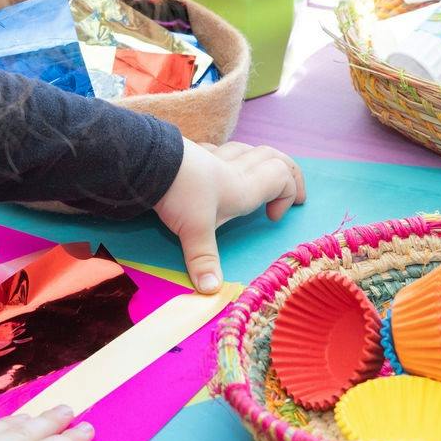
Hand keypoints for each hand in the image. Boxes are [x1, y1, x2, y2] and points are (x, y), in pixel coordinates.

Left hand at [153, 138, 306, 293]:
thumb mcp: (193, 231)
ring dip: (260, 161)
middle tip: (292, 193)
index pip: (282, 177)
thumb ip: (204, 261)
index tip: (272, 218)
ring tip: (259, 178)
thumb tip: (212, 291)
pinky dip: (227, 156)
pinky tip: (219, 166)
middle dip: (289, 172)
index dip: (288, 194)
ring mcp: (214, 157)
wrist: (148, 162)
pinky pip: (219, 150)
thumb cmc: (179, 194)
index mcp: (243, 188)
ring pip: (249, 149)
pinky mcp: (194, 152)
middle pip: (274, 157)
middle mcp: (234, 169)